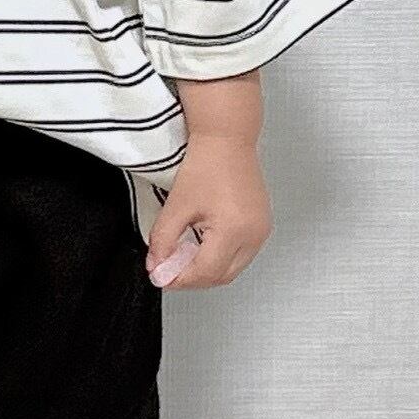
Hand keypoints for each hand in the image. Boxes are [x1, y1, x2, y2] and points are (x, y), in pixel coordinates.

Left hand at [143, 135, 271, 290]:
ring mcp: (261, 231)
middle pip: (221, 276)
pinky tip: (200, 245)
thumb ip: (163, 240)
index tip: (161, 276)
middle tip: (169, 269)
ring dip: (207, 269)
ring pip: (232, 268)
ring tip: (182, 255)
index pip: (205, 272)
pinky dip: (219, 256)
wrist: (226, 139)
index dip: (179, 279)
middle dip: (193, 278)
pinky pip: (240, 254)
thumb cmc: (207, 162)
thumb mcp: (177, 205)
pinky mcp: (261, 225)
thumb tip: (157, 265)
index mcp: (234, 229)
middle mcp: (254, 234)